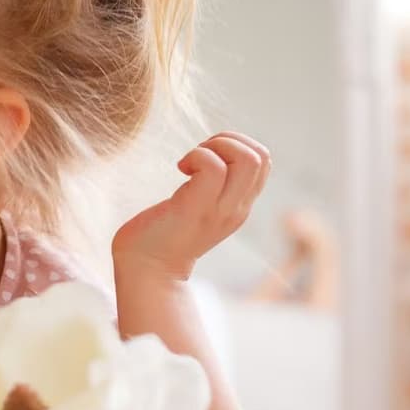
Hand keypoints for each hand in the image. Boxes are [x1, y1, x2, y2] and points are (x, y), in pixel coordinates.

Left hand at [112, 132, 270, 280]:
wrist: (146, 270)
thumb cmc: (162, 233)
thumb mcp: (198, 206)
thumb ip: (211, 187)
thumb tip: (208, 153)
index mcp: (239, 205)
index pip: (264, 161)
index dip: (236, 144)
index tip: (206, 156)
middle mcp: (237, 208)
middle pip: (262, 156)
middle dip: (229, 140)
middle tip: (198, 155)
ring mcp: (220, 210)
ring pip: (247, 158)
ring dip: (214, 146)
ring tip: (190, 163)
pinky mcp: (197, 209)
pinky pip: (213, 168)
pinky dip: (197, 156)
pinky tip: (180, 169)